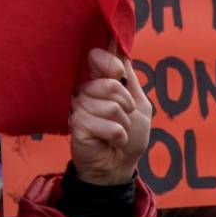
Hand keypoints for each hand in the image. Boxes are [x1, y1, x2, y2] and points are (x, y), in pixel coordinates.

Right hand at [70, 48, 151, 185]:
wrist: (118, 165)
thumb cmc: (129, 135)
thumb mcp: (139, 104)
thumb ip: (130, 80)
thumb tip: (122, 51)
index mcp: (98, 82)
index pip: (97, 57)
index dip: (110, 62)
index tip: (119, 72)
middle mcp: (84, 91)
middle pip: (110, 84)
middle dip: (126, 104)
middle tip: (124, 117)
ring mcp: (78, 108)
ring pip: (111, 106)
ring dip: (123, 123)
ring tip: (116, 131)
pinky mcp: (76, 125)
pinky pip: (109, 125)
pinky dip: (118, 135)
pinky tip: (110, 141)